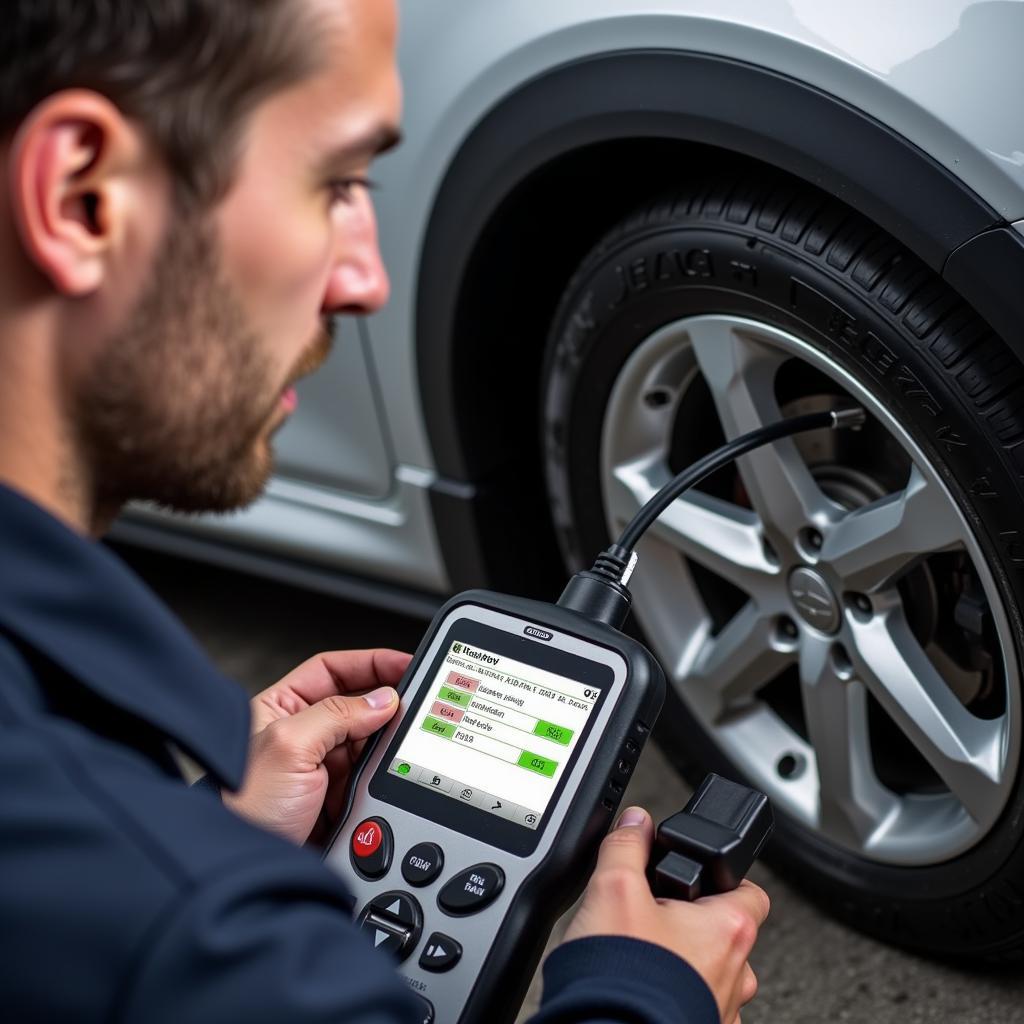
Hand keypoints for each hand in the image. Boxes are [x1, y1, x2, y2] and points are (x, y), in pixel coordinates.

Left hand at [224, 649, 410, 844]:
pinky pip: (372, 776)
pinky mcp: (337, 798)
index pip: (331, 670)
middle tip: (414, 705)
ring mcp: (321, 768)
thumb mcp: (290, 746)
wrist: (251, 874)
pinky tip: (390, 776)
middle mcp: (301, 734)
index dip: (369, 663)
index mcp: (280, 708)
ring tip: (400, 745)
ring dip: (386, 744)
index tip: (404, 663)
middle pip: (357, 704)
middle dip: (384, 706)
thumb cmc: (246, 809)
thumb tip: (382, 699)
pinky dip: (385, 775)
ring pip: (369, 742)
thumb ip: (337, 714)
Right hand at [563, 806, 768, 1023]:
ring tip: (647, 955)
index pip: (751, 891)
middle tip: (656, 915)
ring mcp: (721, 1010)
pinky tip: (647, 987)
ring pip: (714, 975)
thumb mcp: (614, 888)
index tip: (696, 876)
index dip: (722, 877)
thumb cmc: (622, 974)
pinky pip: (699, 1005)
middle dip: (695, 923)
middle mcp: (736, 974)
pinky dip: (678, 994)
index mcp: (728, 929)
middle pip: (727, 934)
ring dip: (689, 963)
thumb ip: (627, 847)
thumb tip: (636, 822)